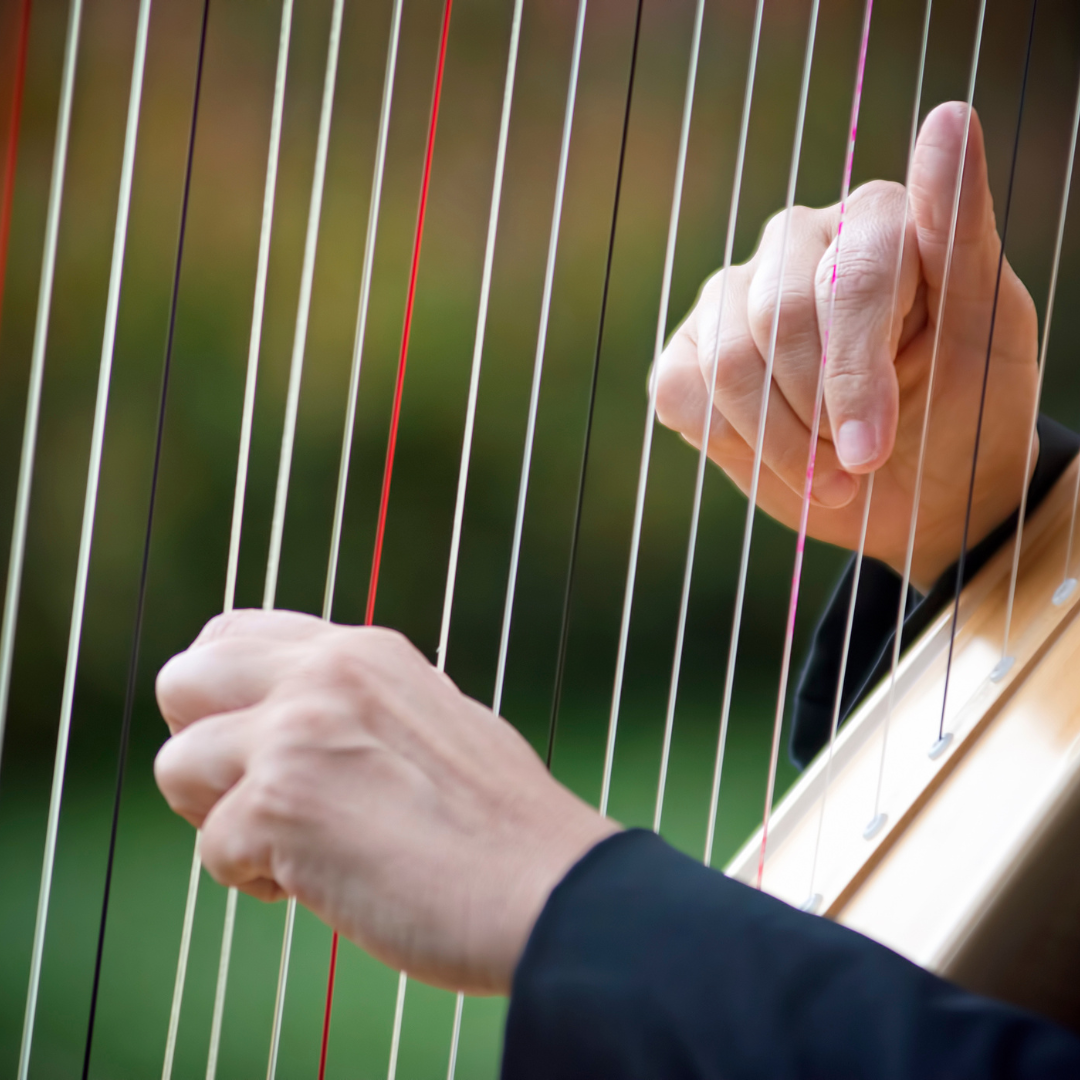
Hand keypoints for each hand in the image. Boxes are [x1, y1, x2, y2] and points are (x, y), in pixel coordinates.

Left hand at [154, 609, 617, 994]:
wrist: (546, 885)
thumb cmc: (499, 824)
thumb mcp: (429, 719)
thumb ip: (355, 707)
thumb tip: (288, 726)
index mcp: (364, 651)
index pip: (232, 635)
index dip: (224, 697)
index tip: (259, 748)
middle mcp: (324, 674)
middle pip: (182, 680)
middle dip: (200, 744)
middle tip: (256, 795)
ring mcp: (299, 733)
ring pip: (177, 766)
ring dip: (221, 819)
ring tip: (296, 847)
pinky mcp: (283, 805)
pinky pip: (213, 850)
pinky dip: (258, 879)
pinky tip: (322, 883)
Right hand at [655, 103, 1038, 590]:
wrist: (917, 487)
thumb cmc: (961, 407)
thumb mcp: (985, 327)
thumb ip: (960, 228)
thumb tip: (949, 117)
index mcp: (872, 220)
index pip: (849, 279)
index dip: (854, 373)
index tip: (870, 450)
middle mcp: (795, 243)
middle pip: (777, 318)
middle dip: (817, 414)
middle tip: (857, 468)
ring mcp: (733, 298)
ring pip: (727, 363)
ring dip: (780, 442)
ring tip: (829, 475)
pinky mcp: (688, 354)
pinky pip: (680, 391)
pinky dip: (733, 444)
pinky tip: (780, 460)